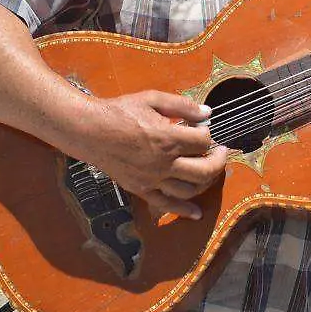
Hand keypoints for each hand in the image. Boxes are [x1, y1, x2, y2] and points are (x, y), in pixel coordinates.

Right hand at [68, 91, 228, 219]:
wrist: (90, 130)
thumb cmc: (120, 111)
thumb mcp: (152, 99)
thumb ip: (182, 105)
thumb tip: (207, 113)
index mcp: (167, 138)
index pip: (203, 141)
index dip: (209, 134)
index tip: (204, 130)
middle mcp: (163, 163)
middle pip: (204, 170)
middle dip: (218, 161)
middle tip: (220, 152)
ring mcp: (152, 179)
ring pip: (190, 189)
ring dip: (206, 182)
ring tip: (209, 171)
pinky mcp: (141, 189)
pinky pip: (167, 205)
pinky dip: (184, 210)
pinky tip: (197, 213)